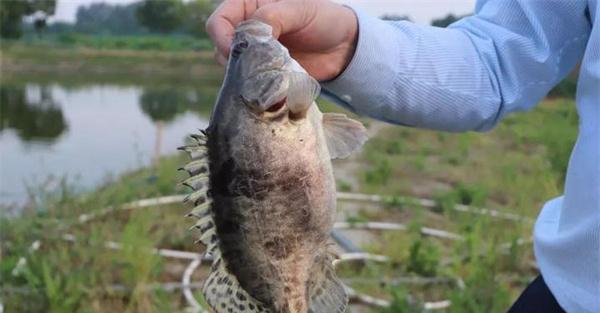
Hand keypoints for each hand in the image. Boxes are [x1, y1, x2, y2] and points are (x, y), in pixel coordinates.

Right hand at [206, 0, 357, 80]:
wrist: (345, 47)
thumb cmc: (325, 19)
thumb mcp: (300, 10)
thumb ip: (273, 17)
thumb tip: (250, 35)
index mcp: (250, 4)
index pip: (220, 21)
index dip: (222, 38)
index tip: (236, 52)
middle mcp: (248, 28)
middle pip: (222, 47)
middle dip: (234, 59)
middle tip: (254, 68)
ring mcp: (256, 52)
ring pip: (234, 67)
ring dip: (246, 74)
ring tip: (268, 75)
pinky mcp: (265, 73)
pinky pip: (251, 82)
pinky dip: (258, 86)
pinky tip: (272, 86)